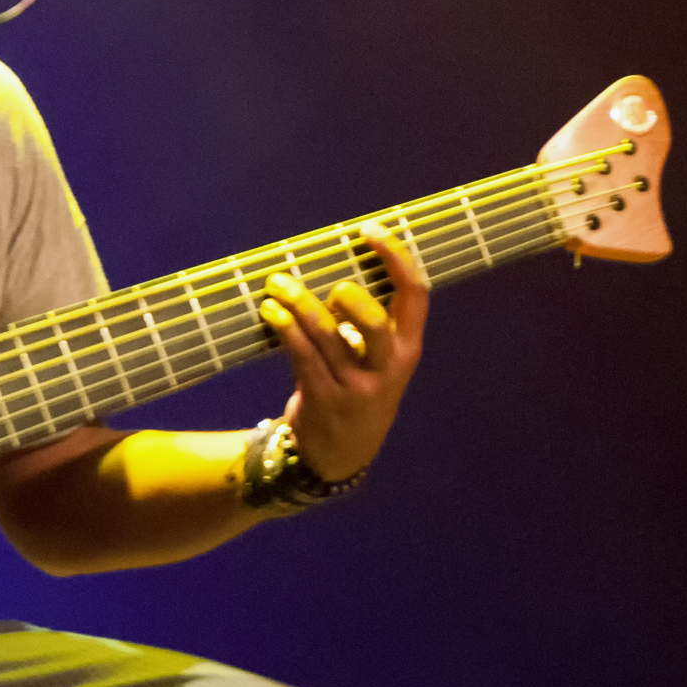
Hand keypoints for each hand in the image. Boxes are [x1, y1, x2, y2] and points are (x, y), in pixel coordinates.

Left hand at [257, 221, 429, 481]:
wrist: (341, 455)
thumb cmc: (358, 390)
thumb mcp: (377, 360)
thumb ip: (365, 322)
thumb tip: (334, 268)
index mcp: (408, 350)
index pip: (415, 296)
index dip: (397, 257)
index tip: (370, 231)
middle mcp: (387, 368)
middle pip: (374, 321)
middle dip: (347, 296)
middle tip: (326, 282)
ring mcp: (356, 387)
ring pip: (326, 335)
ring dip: (297, 303)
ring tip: (276, 283)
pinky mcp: (323, 398)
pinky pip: (300, 354)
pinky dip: (283, 327)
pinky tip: (270, 311)